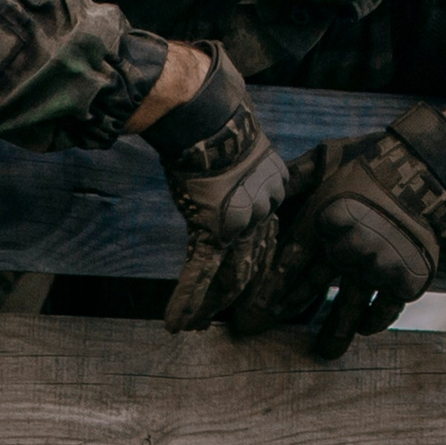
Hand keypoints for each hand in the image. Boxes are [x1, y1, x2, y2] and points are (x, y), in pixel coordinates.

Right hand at [140, 44, 290, 332]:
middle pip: (251, 268)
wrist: (213, 119)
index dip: (256, 270)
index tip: (249, 287)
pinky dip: (186, 300)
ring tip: (194, 325)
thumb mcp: (243, 149)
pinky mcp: (212, 232)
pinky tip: (174, 321)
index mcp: (271, 197)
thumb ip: (242, 168)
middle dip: (234, 298)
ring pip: (228, 279)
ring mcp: (238, 228)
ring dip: (209, 305)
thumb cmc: (221, 122)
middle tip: (221, 318)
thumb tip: (227, 157)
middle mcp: (261, 217)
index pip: (266, 244)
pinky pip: (200, 274)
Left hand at [231, 104, 445, 359]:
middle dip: (280, 313)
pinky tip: (363, 328)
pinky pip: (385, 309)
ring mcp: (377, 266)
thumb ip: (294, 178)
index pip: (285, 266)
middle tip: (258, 332)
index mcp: (322, 221)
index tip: (245, 320)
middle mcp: (346, 249)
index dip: (263, 294)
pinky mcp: (405, 277)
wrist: (426, 168)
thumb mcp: (326, 160)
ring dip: (333, 333)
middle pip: (308, 291)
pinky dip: (374, 320)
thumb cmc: (370, 162)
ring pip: (347, 309)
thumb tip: (263, 192)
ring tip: (324, 353)